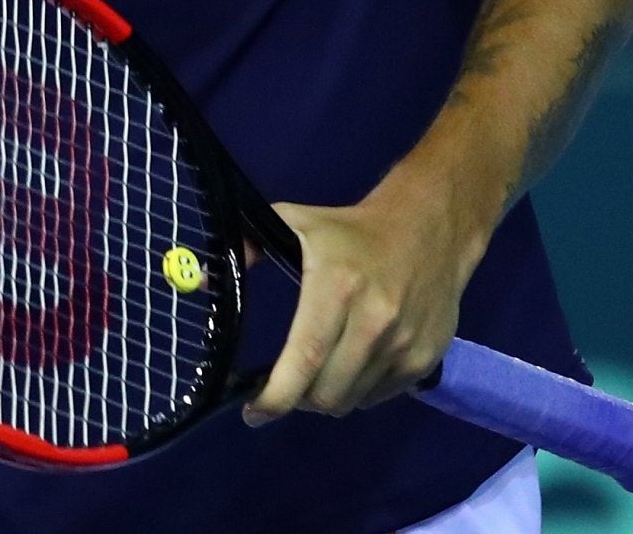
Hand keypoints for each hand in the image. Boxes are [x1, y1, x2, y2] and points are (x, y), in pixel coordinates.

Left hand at [240, 175, 487, 427]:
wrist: (430, 230)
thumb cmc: (353, 231)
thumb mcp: (297, 222)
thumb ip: (250, 243)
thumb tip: (201, 278)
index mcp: (337, 287)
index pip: (306, 358)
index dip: (276, 395)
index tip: (252, 410)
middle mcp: (374, 321)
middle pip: (325, 393)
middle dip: (297, 398)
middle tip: (286, 384)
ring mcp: (403, 344)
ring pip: (350, 400)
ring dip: (327, 396)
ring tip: (319, 372)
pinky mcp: (424, 360)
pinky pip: (378, 397)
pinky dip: (358, 390)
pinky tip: (352, 362)